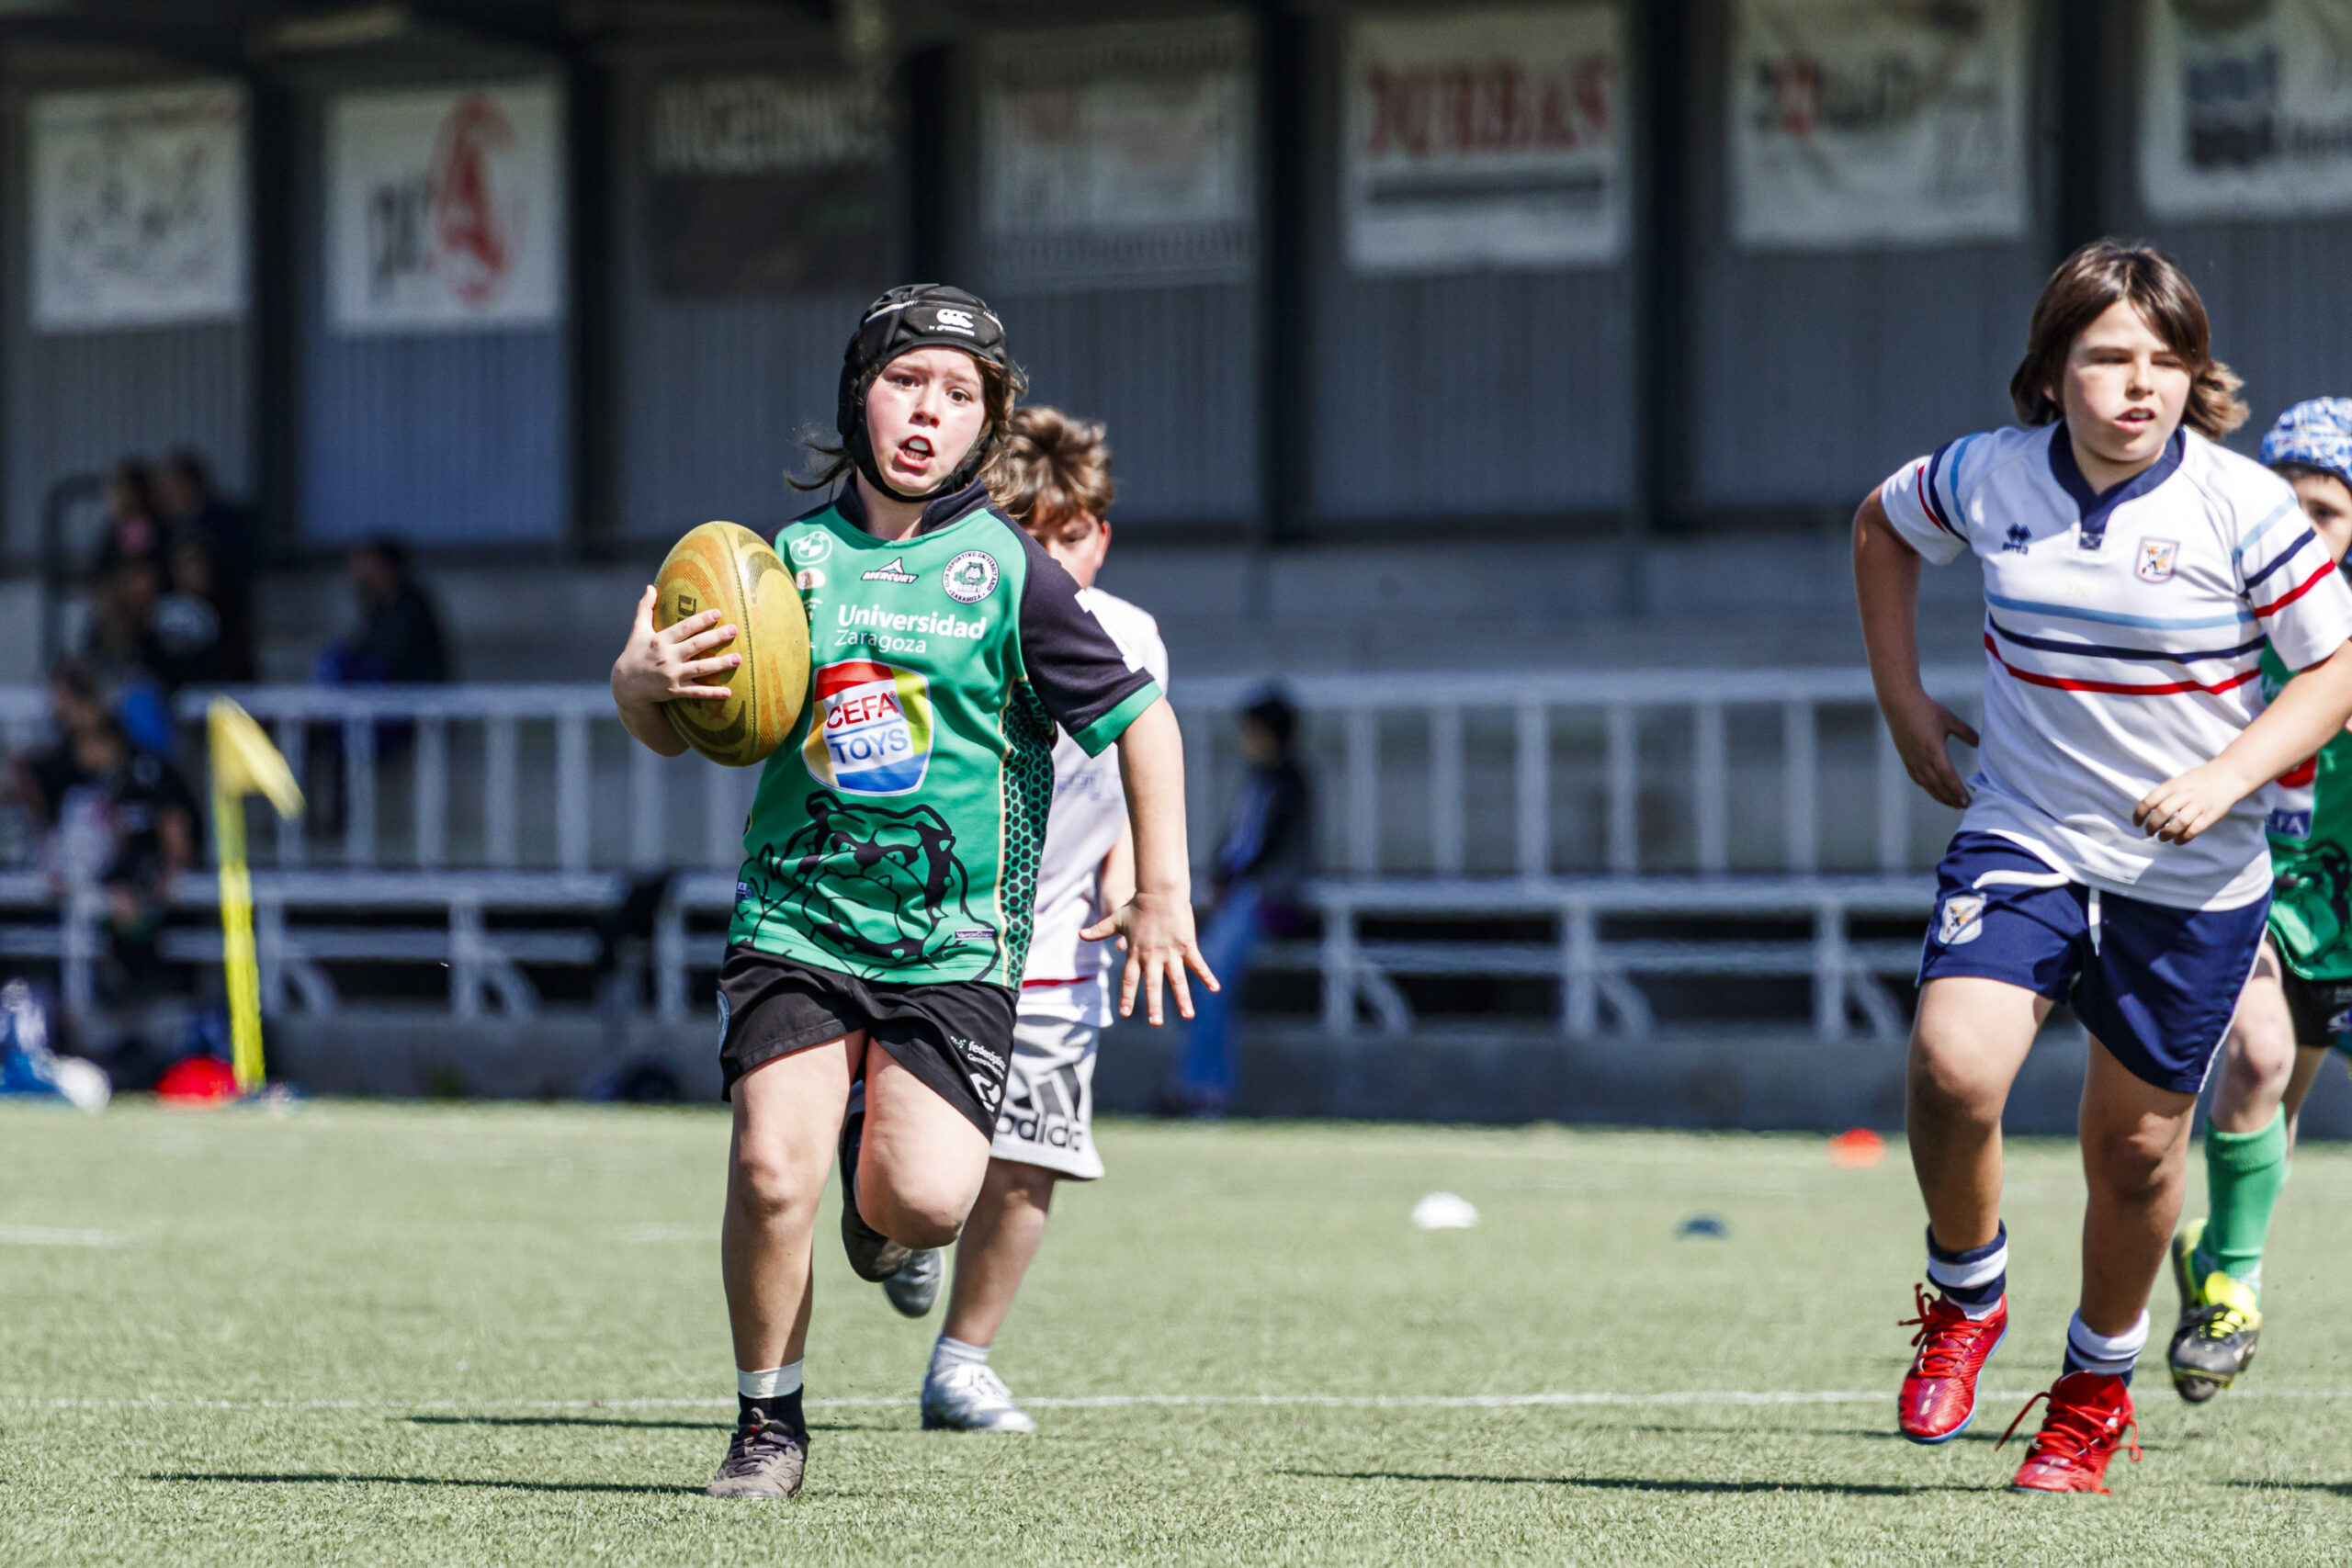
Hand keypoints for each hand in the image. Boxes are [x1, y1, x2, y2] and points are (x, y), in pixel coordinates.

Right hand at [610, 586, 738, 713]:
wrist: (626, 686)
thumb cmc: (634, 654)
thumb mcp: (638, 630)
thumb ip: (645, 608)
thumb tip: (650, 587)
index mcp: (659, 640)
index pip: (684, 628)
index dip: (701, 620)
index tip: (718, 613)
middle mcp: (667, 657)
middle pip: (696, 645)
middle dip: (716, 637)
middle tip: (735, 630)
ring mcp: (671, 675)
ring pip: (700, 669)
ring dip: (721, 664)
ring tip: (739, 658)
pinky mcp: (674, 691)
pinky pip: (696, 692)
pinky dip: (712, 693)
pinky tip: (728, 692)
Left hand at [1082, 889, 1219, 1025]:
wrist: (1159, 892)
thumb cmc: (1137, 906)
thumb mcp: (1116, 919)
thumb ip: (1099, 931)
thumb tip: (1080, 934)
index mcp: (1136, 953)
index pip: (1130, 980)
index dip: (1127, 997)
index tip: (1124, 1014)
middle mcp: (1153, 956)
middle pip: (1153, 985)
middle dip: (1154, 1005)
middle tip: (1156, 1023)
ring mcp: (1171, 951)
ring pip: (1177, 980)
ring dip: (1183, 998)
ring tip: (1188, 1016)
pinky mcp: (1186, 944)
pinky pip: (1198, 964)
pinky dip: (1207, 977)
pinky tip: (1215, 989)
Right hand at [1882, 689, 1978, 809]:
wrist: (1899, 703)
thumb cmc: (1926, 709)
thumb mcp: (1950, 720)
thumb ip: (1966, 733)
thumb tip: (1979, 744)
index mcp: (1933, 750)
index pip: (1948, 777)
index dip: (1957, 790)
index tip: (1967, 801)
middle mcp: (1921, 759)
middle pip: (1938, 785)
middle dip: (1951, 798)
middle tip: (1963, 807)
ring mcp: (1912, 760)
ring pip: (1927, 784)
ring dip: (1939, 796)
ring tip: (1951, 804)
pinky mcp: (1906, 758)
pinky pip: (1917, 778)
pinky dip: (1927, 787)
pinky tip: (1933, 790)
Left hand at [2134, 761, 2250, 843]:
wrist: (2230, 775)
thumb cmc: (2200, 779)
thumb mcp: (2179, 780)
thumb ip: (2165, 793)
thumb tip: (2146, 811)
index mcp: (2173, 785)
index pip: (2149, 801)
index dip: (2140, 814)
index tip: (2137, 823)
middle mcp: (2185, 794)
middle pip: (2162, 813)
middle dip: (2152, 826)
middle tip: (2149, 832)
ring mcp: (2199, 805)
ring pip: (2178, 823)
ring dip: (2167, 834)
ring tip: (2162, 837)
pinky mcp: (2211, 815)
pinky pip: (2194, 830)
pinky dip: (2183, 838)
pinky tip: (2177, 841)